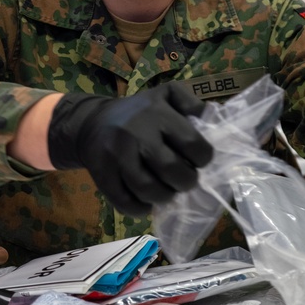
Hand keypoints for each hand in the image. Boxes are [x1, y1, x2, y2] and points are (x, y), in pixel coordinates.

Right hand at [47, 84, 212, 215]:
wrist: (92, 123)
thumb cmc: (139, 112)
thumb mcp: (166, 95)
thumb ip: (191, 105)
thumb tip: (213, 119)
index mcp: (157, 112)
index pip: (192, 143)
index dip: (203, 158)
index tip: (199, 161)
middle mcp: (136, 132)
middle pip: (171, 170)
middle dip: (186, 182)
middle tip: (185, 180)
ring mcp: (117, 155)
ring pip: (148, 190)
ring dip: (165, 197)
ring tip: (168, 191)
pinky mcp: (102, 175)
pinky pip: (126, 203)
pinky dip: (142, 209)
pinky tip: (148, 202)